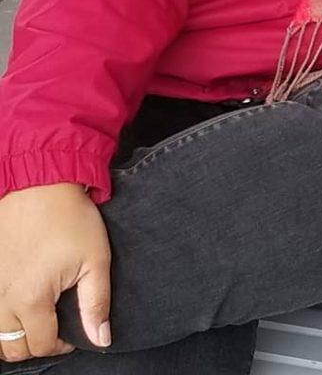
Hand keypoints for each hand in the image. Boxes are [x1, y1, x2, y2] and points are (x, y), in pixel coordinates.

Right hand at [0, 182, 110, 361]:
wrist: (40, 185)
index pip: (42, 344)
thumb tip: (101, 339)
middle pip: (13, 347)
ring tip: (40, 317)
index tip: (76, 331)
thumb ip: (96, 303)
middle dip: (37, 343)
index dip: (63, 344)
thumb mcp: (95, 259)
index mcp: (30, 299)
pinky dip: (2, 317)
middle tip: (58, 325)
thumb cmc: (70, 218)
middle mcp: (2, 299)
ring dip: (16, 334)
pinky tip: (21, 303)